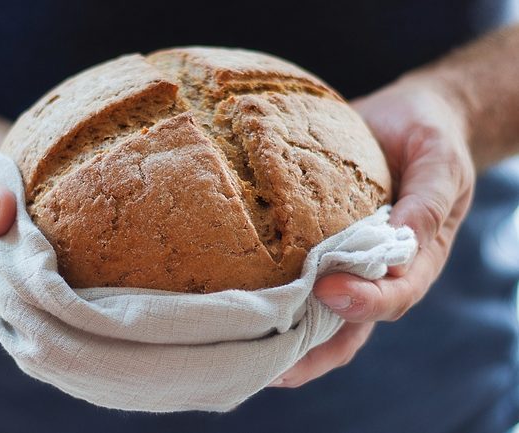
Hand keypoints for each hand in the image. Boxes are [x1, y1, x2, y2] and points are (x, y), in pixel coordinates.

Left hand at [270, 77, 474, 386]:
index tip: (327, 289)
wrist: (405, 120)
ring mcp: (344, 263)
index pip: (393, 296)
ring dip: (283, 338)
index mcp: (417, 259)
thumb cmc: (429, 139)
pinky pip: (293, 276)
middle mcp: (376, 271)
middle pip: (348, 327)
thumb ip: (427, 202)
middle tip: (270, 364)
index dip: (364, 302)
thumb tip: (402, 239)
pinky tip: (235, 304)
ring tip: (241, 351)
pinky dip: (270, 295)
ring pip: (315, 315)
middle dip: (311, 352)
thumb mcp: (441, 164)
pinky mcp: (315, 244)